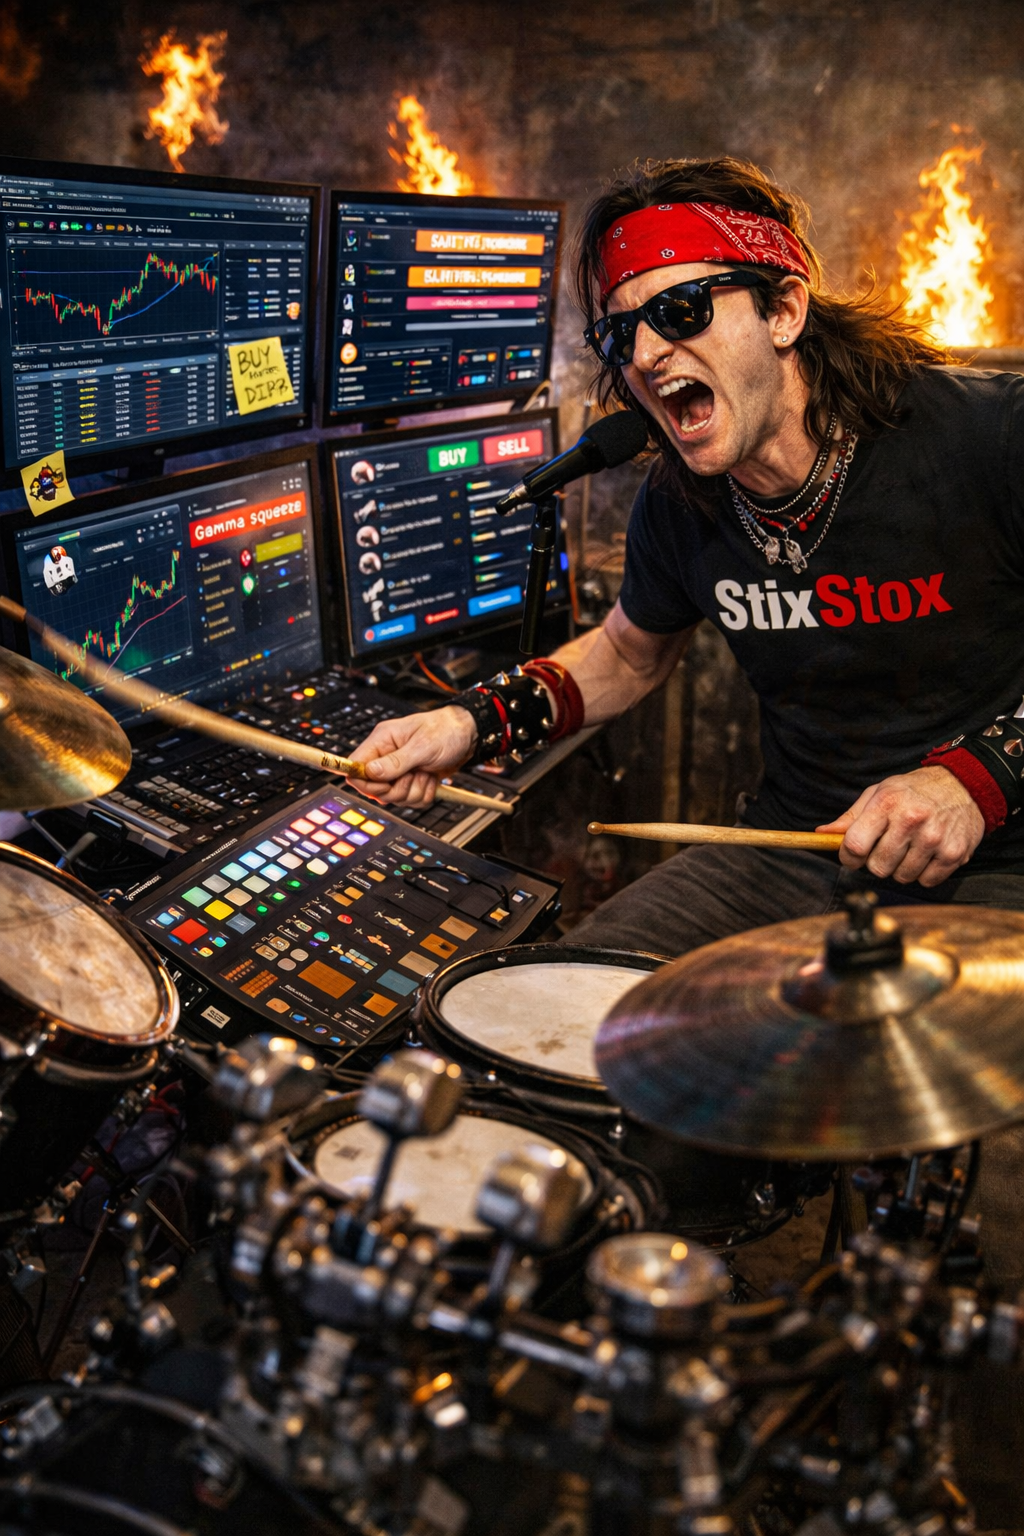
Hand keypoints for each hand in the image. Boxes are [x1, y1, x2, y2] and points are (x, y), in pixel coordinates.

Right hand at [345, 705, 476, 806]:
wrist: (468, 735)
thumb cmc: (446, 730)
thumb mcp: (422, 746)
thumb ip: (396, 761)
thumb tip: (370, 773)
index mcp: (382, 741)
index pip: (356, 766)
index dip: (366, 782)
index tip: (385, 784)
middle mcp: (387, 756)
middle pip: (374, 789)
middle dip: (397, 788)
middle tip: (414, 775)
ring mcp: (399, 770)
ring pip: (394, 797)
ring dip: (414, 790)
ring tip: (426, 772)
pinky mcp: (411, 781)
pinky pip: (410, 800)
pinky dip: (423, 793)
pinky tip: (431, 778)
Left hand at [817, 766, 984, 886]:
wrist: (965, 785)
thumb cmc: (916, 790)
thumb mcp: (880, 793)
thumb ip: (851, 817)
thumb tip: (822, 834)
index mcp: (887, 804)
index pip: (855, 845)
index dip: (848, 856)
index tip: (853, 855)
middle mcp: (911, 821)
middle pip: (878, 867)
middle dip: (877, 862)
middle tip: (887, 847)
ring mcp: (934, 839)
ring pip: (902, 877)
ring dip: (901, 868)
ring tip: (909, 848)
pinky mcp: (954, 854)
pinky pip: (926, 881)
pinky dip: (924, 873)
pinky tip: (927, 854)